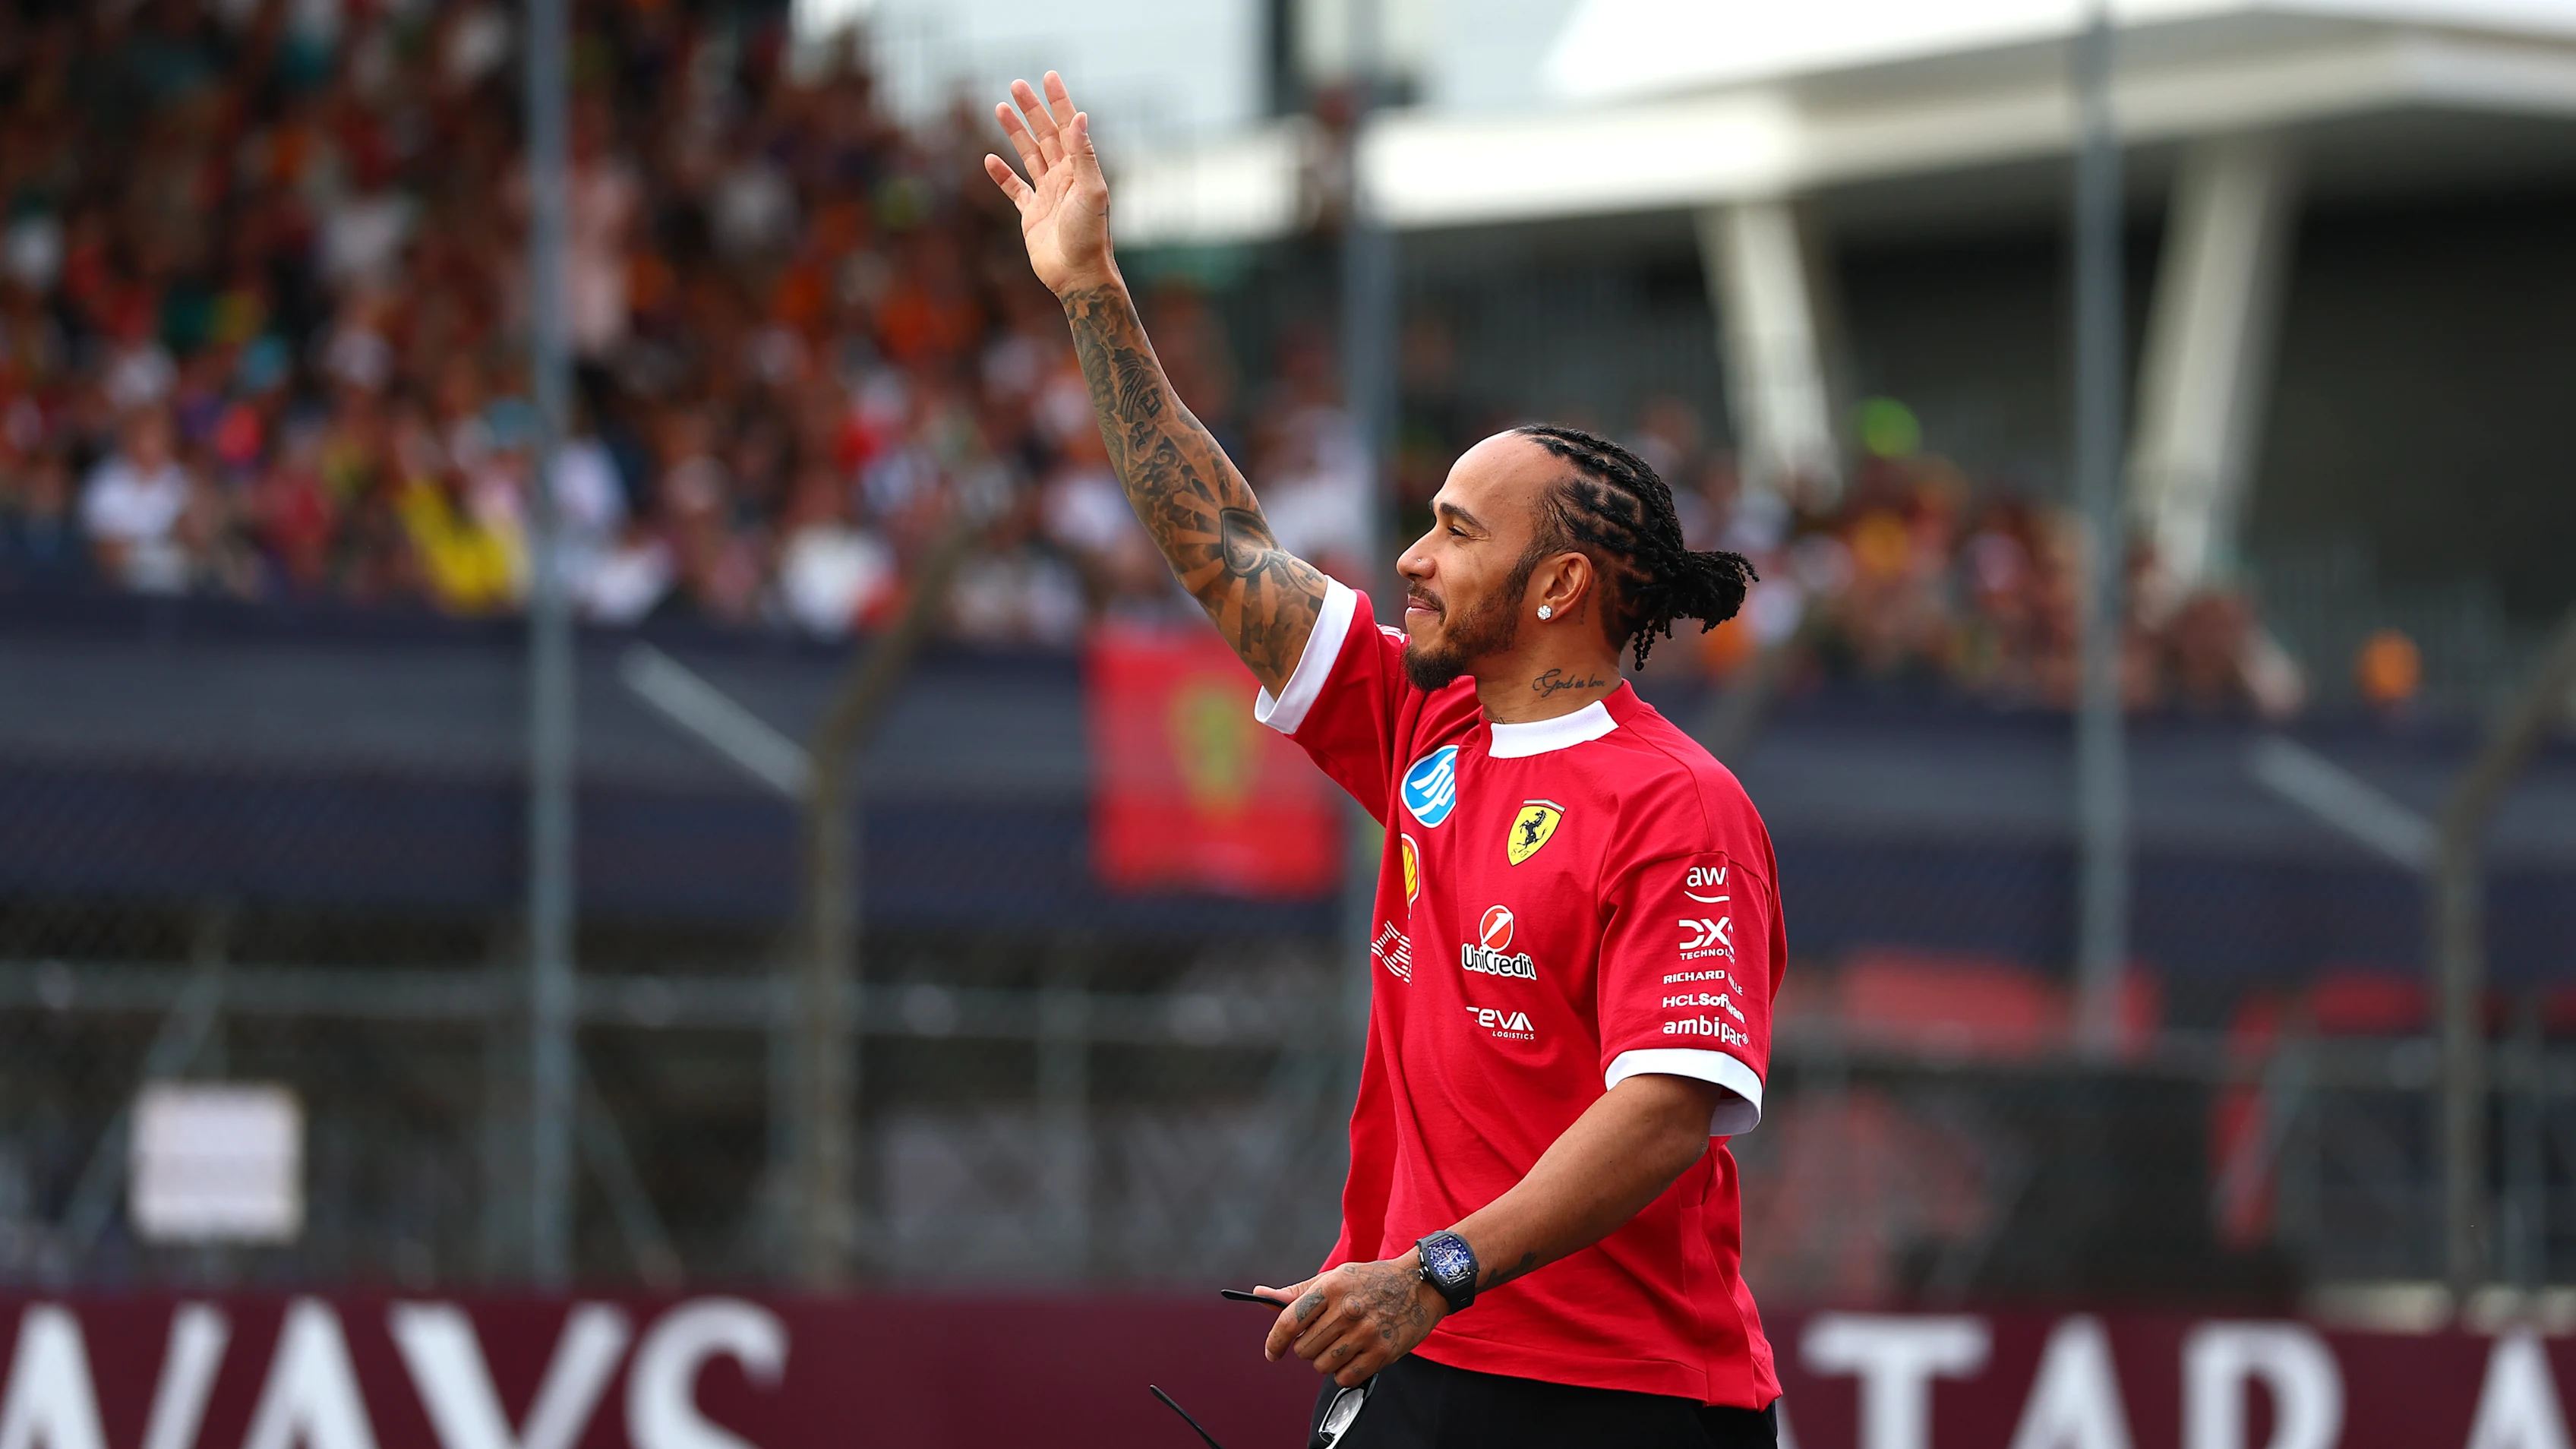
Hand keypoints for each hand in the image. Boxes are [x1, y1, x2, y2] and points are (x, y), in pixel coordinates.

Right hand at [984, 72, 1114, 297]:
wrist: (1079, 275)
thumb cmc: (1090, 235)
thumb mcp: (1091, 191)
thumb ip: (1084, 155)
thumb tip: (1080, 117)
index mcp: (1080, 169)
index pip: (1068, 127)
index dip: (1059, 101)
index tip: (1049, 77)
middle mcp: (1064, 178)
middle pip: (1046, 135)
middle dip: (1032, 110)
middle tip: (1016, 84)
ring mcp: (1047, 196)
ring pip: (1029, 156)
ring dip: (1016, 133)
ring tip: (1000, 108)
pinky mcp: (1031, 215)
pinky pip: (1014, 189)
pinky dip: (1002, 175)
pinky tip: (989, 160)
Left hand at [1257, 1254, 1446, 1388]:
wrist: (1420, 1285)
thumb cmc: (1372, 1280)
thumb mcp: (1335, 1278)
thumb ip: (1298, 1292)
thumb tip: (1260, 1296)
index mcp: (1331, 1287)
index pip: (1290, 1320)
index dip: (1275, 1341)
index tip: (1272, 1352)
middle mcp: (1347, 1310)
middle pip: (1305, 1348)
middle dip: (1307, 1348)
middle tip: (1324, 1337)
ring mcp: (1365, 1333)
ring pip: (1322, 1366)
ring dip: (1325, 1361)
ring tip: (1342, 1344)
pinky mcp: (1382, 1353)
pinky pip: (1344, 1377)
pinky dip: (1343, 1372)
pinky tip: (1354, 1355)